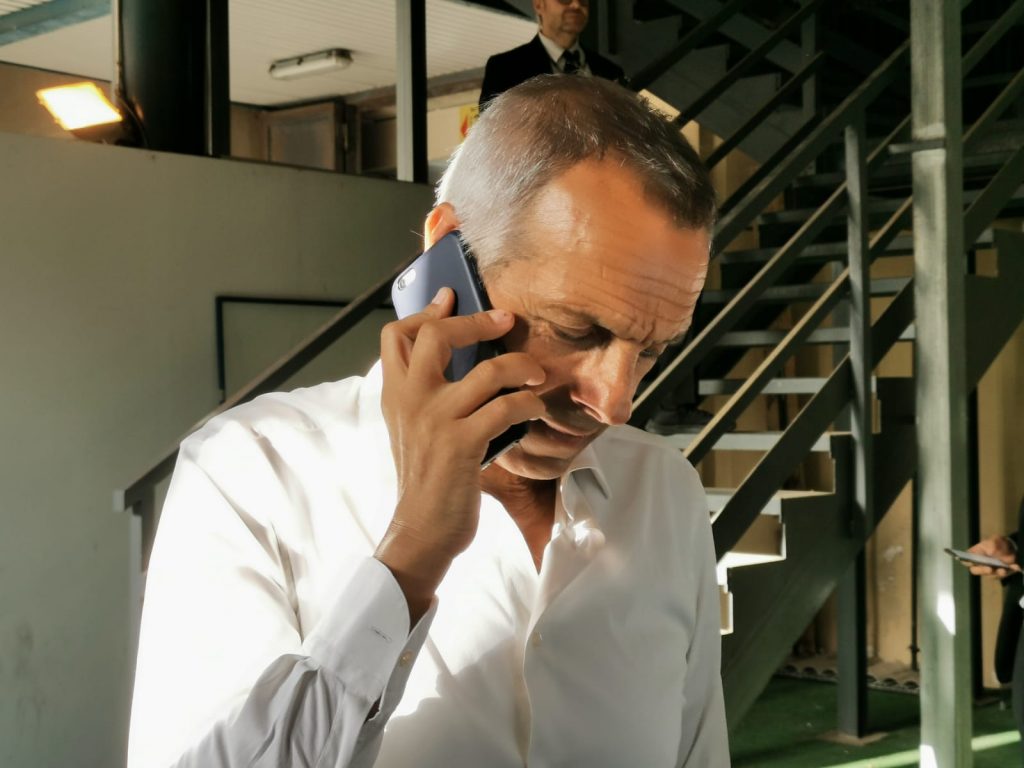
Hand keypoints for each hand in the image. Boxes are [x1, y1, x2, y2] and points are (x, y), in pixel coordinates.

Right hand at [375, 287, 545, 620]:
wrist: (422, 529)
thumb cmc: (427, 479)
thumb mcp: (412, 429)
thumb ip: (424, 394)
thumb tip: (457, 359)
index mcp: (394, 395)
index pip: (395, 335)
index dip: (425, 310)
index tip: (450, 298)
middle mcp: (410, 400)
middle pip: (438, 335)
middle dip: (475, 320)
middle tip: (504, 320)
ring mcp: (436, 420)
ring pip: (486, 370)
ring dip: (520, 367)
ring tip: (536, 374)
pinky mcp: (463, 443)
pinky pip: (506, 407)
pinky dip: (527, 403)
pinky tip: (534, 408)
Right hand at [965, 535, 1019, 577]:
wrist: (1010, 548)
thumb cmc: (998, 543)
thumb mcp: (995, 540)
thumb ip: (992, 544)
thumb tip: (990, 551)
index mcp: (974, 554)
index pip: (966, 560)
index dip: (967, 562)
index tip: (973, 562)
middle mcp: (979, 564)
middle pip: (976, 570)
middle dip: (982, 570)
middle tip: (989, 569)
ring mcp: (989, 570)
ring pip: (991, 575)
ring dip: (998, 572)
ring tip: (1005, 569)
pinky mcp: (1000, 574)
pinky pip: (1005, 575)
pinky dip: (1010, 571)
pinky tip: (1015, 566)